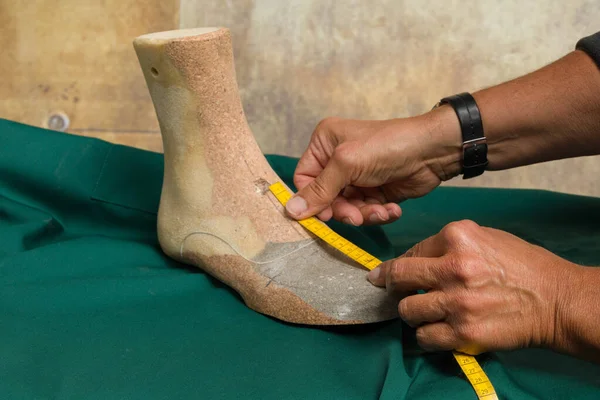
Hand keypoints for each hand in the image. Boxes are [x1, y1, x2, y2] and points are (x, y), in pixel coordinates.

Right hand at [285, 108, 461, 224]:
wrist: (433, 151)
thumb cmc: (387, 147)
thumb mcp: (347, 164)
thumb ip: (319, 189)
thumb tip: (289, 211)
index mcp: (324, 144)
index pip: (305, 178)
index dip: (312, 200)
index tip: (326, 214)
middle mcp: (337, 160)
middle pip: (326, 198)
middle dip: (344, 210)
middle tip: (357, 217)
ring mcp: (357, 177)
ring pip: (347, 209)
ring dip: (364, 214)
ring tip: (381, 210)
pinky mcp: (375, 192)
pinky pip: (366, 211)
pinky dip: (378, 214)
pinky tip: (392, 209)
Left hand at [367, 220, 581, 354]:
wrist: (556, 299)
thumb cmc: (523, 265)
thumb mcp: (485, 237)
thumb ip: (449, 244)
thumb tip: (417, 257)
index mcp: (457, 236)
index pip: (411, 251)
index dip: (395, 265)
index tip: (384, 274)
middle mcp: (453, 267)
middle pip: (399, 277)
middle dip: (390, 285)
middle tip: (391, 290)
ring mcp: (457, 301)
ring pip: (407, 310)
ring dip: (411, 312)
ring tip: (423, 311)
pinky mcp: (464, 332)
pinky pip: (425, 337)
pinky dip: (426, 335)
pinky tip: (435, 329)